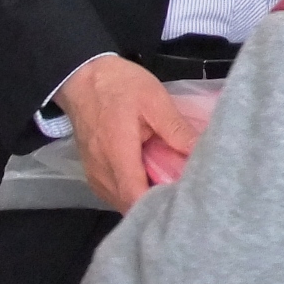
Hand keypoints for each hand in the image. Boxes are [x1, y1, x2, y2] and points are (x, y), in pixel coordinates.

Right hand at [57, 55, 202, 213]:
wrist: (82, 77)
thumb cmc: (119, 85)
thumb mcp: (154, 100)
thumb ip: (176, 129)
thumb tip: (201, 152)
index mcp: (117, 154)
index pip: (136, 199)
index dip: (160, 205)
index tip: (184, 198)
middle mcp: (101, 172)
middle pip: (130, 206)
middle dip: (156, 204)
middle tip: (184, 192)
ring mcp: (94, 175)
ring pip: (121, 202)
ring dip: (144, 199)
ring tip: (170, 186)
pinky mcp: (93, 172)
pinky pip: (114, 193)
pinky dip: (132, 192)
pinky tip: (150, 180)